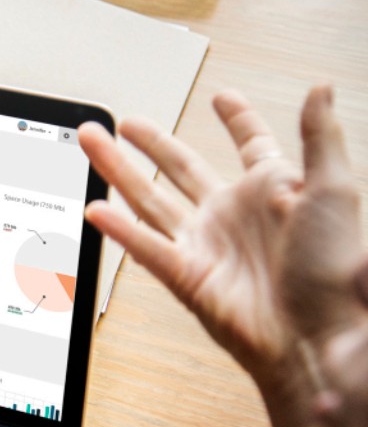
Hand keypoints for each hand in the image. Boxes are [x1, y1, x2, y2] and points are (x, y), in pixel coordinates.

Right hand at [80, 85, 363, 426]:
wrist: (315, 336)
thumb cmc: (334, 271)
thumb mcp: (334, 190)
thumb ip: (320, 137)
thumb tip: (320, 90)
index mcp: (273, 190)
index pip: (251, 144)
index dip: (238, 120)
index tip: (223, 99)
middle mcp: (234, 215)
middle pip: (182, 167)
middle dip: (151, 142)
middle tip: (125, 123)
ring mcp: (206, 244)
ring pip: (150, 197)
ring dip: (117, 169)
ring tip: (92, 141)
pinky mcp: (186, 275)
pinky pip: (145, 245)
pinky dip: (118, 229)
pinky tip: (95, 207)